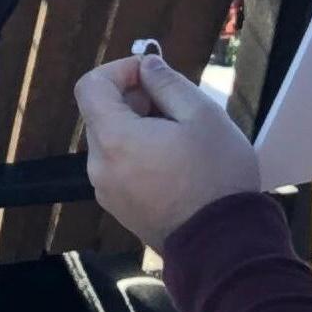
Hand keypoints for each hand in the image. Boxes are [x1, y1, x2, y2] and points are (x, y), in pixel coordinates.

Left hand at [73, 50, 263, 248]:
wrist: (221, 246)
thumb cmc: (215, 175)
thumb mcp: (202, 115)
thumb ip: (168, 83)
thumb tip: (146, 66)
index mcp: (113, 139)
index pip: (90, 86)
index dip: (119, 70)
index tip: (152, 74)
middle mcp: (99, 166)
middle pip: (102, 114)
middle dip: (134, 98)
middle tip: (176, 105)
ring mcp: (107, 191)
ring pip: (113, 141)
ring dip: (139, 126)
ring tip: (181, 136)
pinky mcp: (121, 209)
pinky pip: (121, 166)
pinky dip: (140, 152)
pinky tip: (176, 162)